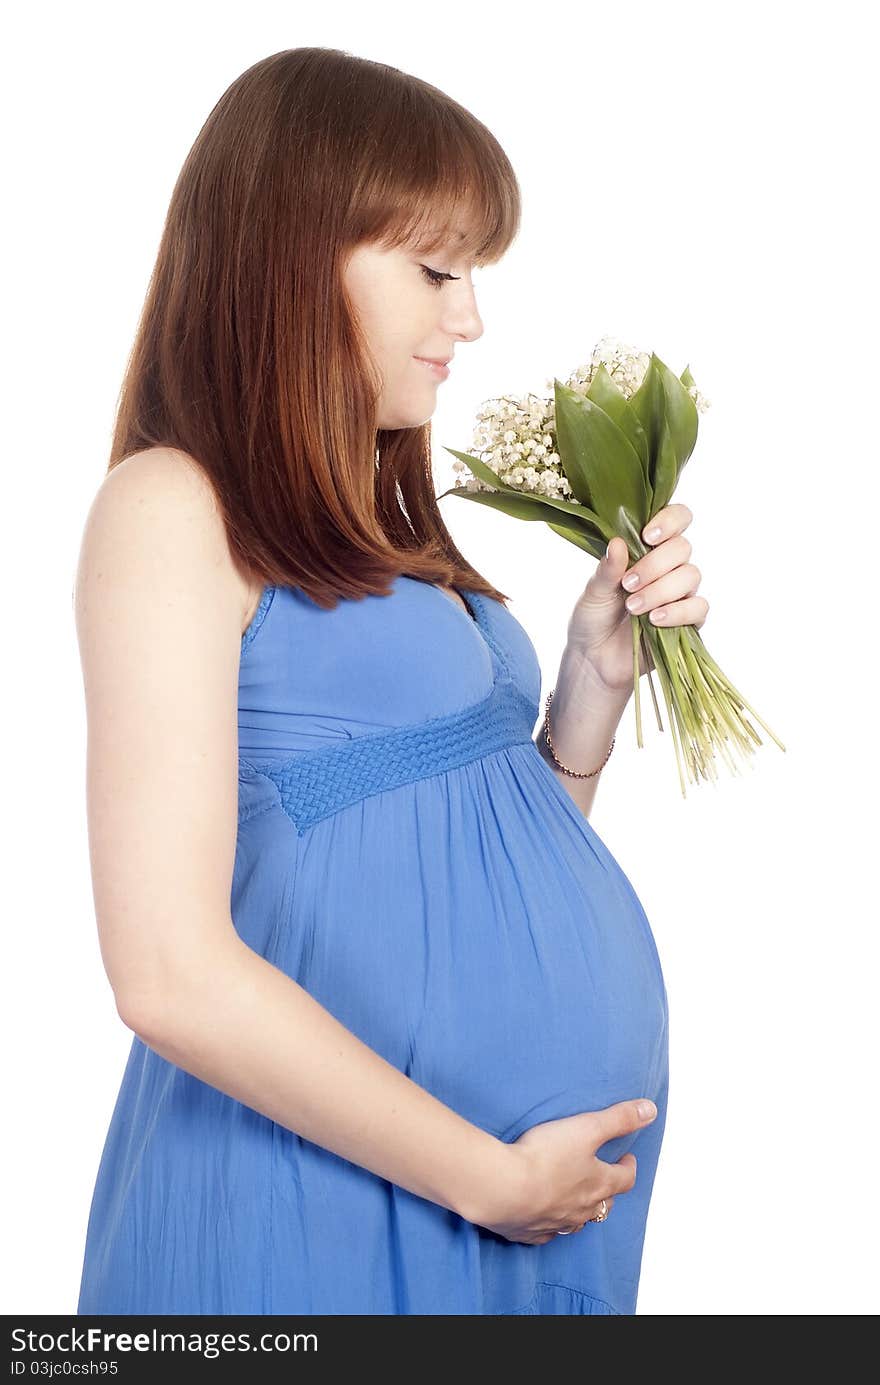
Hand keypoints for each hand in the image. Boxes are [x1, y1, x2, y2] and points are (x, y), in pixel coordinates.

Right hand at [472, 1098, 657, 1244]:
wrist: (504, 1187)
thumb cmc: (545, 1156)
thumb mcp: (586, 1128)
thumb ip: (618, 1118)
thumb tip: (650, 1110)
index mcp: (598, 1184)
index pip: (624, 1179)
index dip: (628, 1167)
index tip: (628, 1157)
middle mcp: (582, 1209)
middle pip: (604, 1205)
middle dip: (607, 1191)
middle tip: (604, 1178)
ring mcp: (556, 1223)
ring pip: (577, 1222)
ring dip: (581, 1211)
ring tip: (576, 1199)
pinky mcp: (530, 1232)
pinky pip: (547, 1233)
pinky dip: (550, 1225)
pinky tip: (544, 1219)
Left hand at [566, 503, 709, 693]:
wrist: (594, 660)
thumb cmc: (593, 620)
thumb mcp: (592, 593)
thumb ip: (607, 570)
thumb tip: (618, 542)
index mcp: (647, 549)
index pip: (677, 519)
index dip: (670, 520)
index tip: (648, 535)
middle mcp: (669, 567)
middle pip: (683, 547)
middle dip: (655, 565)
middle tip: (628, 585)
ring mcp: (681, 593)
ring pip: (691, 575)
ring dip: (661, 590)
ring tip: (633, 607)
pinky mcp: (689, 621)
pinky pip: (698, 607)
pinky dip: (677, 611)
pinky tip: (655, 620)